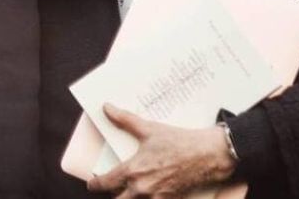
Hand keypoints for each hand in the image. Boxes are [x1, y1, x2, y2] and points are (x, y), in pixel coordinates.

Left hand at [87, 104, 235, 197]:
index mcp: (133, 170)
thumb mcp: (149, 129)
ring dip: (129, 197)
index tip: (92, 183)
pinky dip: (147, 198)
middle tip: (111, 188)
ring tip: (129, 190)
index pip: (105, 183)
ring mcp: (155, 197)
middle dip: (112, 195)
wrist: (206, 155)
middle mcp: (142, 188)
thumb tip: (107, 108)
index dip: (95, 184)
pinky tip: (148, 192)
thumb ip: (125, 120)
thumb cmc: (178, 142)